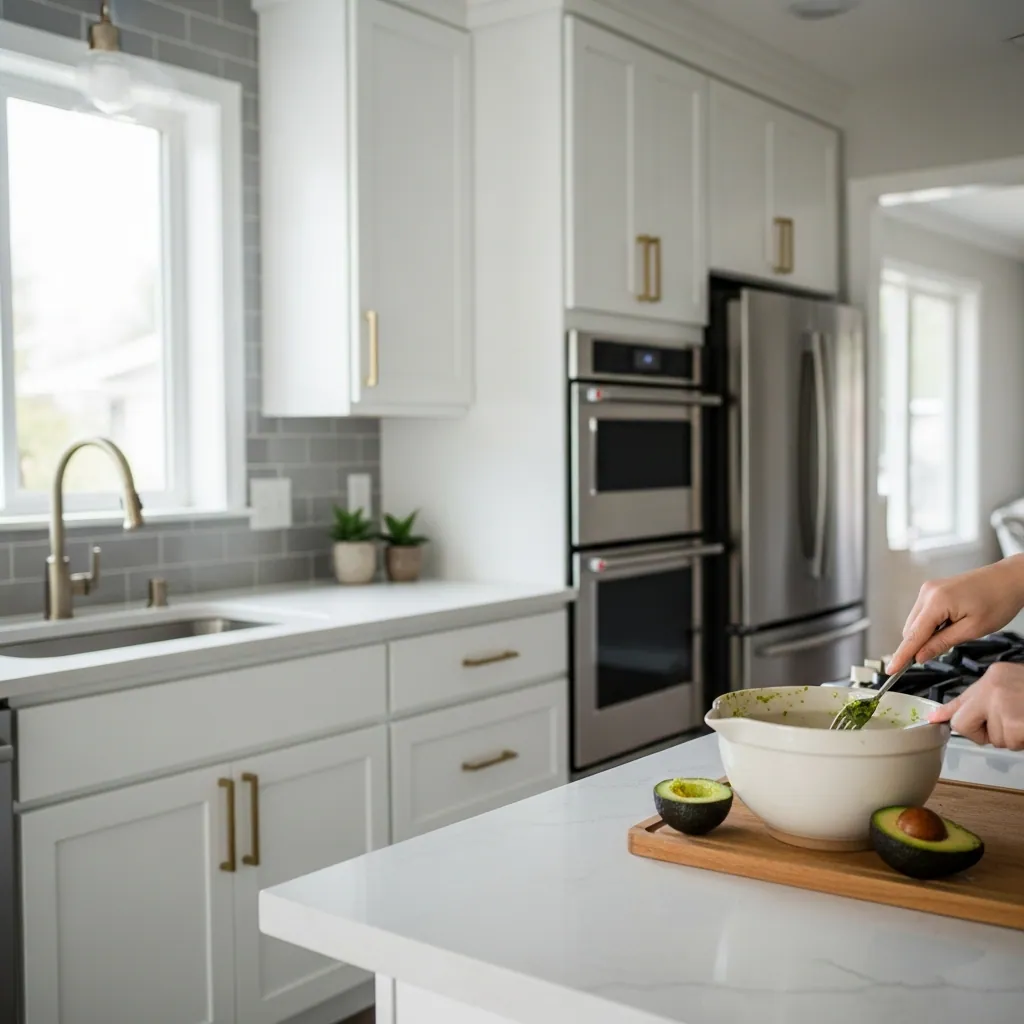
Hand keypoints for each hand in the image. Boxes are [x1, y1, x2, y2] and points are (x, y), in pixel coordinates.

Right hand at [886, 555, 1023, 674]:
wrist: (1010, 579)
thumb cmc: (998, 600)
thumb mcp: (973, 629)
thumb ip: (942, 643)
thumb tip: (921, 656)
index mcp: (936, 601)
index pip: (912, 635)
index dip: (901, 655)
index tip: (891, 669)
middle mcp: (927, 593)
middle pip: (910, 629)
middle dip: (918, 645)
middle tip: (937, 654)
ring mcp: (929, 589)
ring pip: (915, 622)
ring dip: (926, 635)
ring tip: (954, 633)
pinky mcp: (933, 590)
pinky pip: (923, 613)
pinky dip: (930, 625)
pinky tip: (949, 626)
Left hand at [928, 662, 1023, 749]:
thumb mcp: (1009, 686)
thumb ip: (979, 701)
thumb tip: (940, 717)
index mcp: (993, 677)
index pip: (960, 701)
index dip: (949, 716)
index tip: (934, 721)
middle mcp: (993, 688)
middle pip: (963, 724)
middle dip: (983, 733)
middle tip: (1008, 725)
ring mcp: (1004, 705)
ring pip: (994, 739)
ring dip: (1012, 737)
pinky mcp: (1016, 723)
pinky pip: (1011, 743)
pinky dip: (1023, 741)